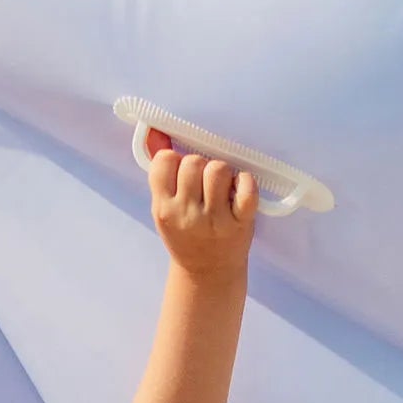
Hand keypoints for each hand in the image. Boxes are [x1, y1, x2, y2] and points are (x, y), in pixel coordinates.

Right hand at [145, 130, 256, 279]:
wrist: (207, 272)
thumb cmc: (185, 235)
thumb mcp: (165, 208)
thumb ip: (161, 172)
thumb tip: (155, 130)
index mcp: (163, 208)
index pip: (165, 161)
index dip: (175, 159)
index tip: (181, 172)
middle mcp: (186, 213)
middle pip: (194, 162)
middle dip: (200, 165)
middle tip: (204, 182)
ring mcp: (214, 219)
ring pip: (218, 170)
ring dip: (222, 173)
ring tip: (222, 186)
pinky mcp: (241, 223)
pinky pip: (247, 190)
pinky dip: (246, 183)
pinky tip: (240, 189)